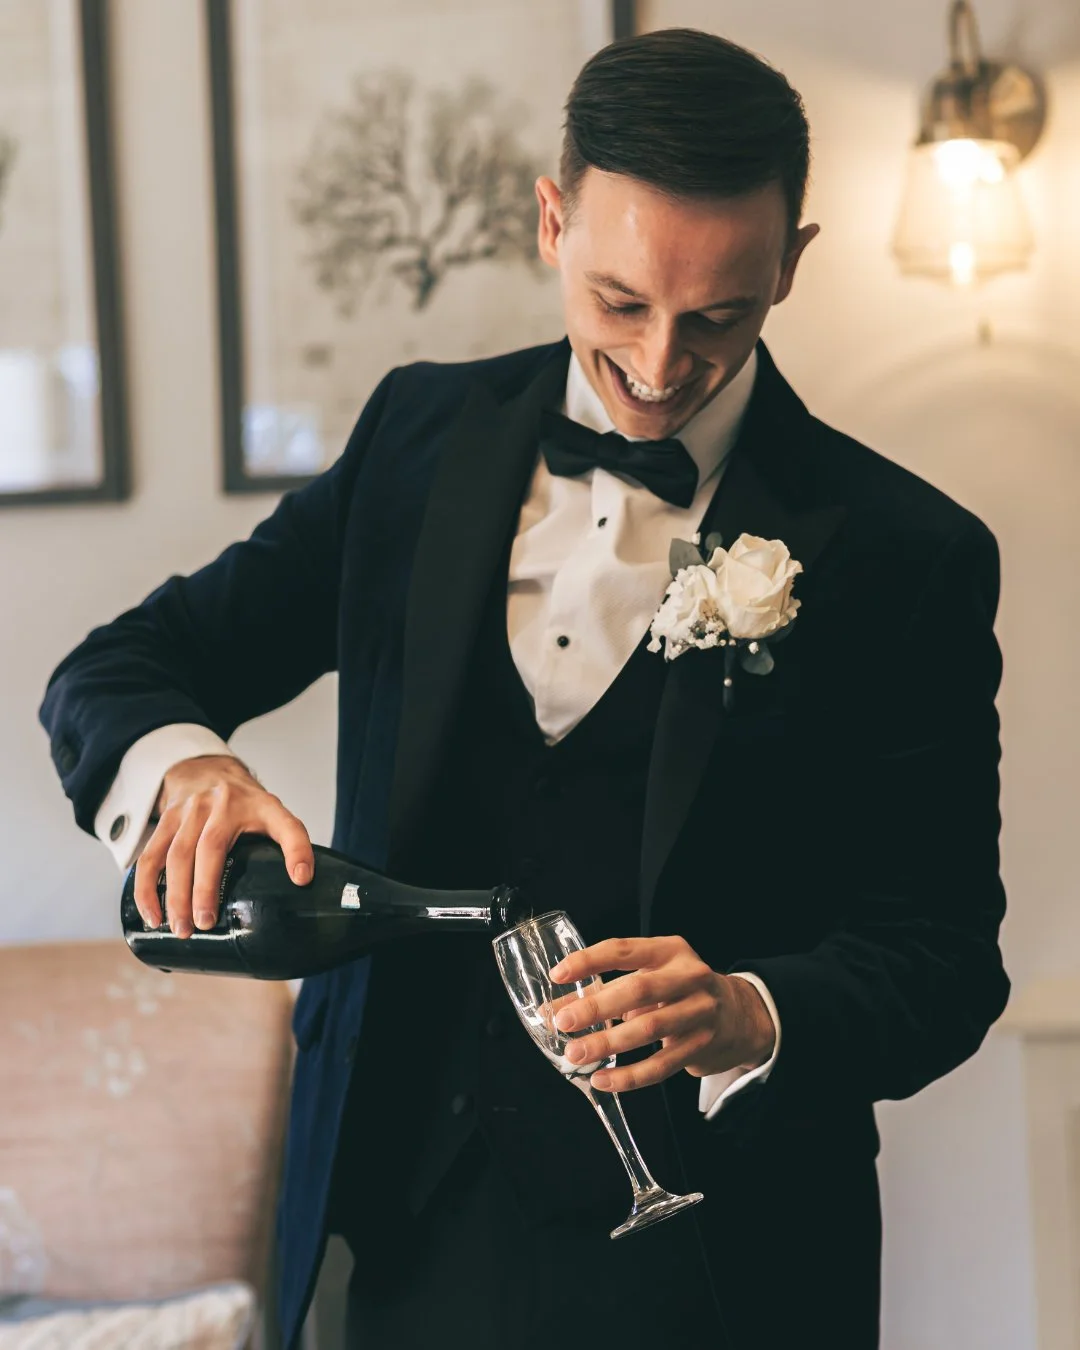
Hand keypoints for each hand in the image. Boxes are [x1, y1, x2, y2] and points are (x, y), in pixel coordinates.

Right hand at [133, 755, 313, 937]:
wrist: (205, 768)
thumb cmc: (244, 803)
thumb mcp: (273, 814)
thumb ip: (290, 843)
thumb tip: (303, 882)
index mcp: (261, 805)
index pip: (286, 825)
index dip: (297, 850)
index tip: (300, 878)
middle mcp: (222, 805)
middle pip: (210, 847)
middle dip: (205, 889)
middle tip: (204, 923)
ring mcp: (190, 811)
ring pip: (176, 853)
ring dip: (174, 894)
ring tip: (179, 928)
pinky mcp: (165, 820)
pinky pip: (150, 856)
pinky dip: (147, 887)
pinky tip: (152, 915)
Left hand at [547, 935, 774, 1092]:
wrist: (738, 1015)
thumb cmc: (678, 991)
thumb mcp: (647, 978)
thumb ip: (601, 990)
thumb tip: (551, 1009)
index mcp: (669, 951)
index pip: (623, 950)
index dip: (589, 961)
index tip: (558, 975)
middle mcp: (689, 976)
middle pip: (639, 990)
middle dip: (598, 1007)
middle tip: (565, 1022)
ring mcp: (700, 1011)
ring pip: (650, 1029)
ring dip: (609, 1043)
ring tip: (576, 1054)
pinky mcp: (702, 1045)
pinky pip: (662, 1065)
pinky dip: (630, 1076)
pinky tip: (603, 1080)